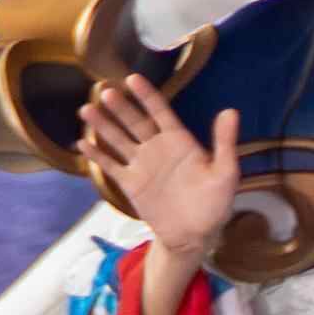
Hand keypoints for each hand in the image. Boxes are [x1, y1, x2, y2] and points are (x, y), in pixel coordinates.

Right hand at [81, 73, 239, 267]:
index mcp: (179, 141)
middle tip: (105, 91)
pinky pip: (111, 166)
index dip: (147, 96)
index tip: (133, 79)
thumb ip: (224, 143)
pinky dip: (97, 156)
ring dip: (103, 125)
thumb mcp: (225, 174)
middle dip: (120, 107)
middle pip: (135, 122)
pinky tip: (82, 143)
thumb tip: (231, 111)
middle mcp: (157, 147)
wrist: (195, 236)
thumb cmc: (214, 204)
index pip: (160, 112)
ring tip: (86, 110)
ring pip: (119, 139)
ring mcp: (142, 164)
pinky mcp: (131, 183)